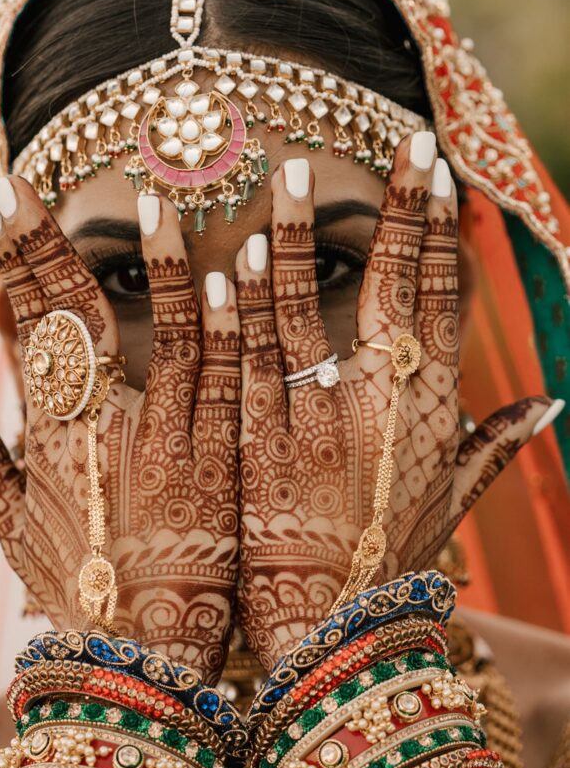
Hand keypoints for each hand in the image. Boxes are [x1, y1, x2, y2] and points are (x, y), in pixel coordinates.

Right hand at [0, 178, 239, 682]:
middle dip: (44, 245)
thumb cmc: (82, 599)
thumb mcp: (17, 539)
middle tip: (25, 186)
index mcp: (52, 437)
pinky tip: (228, 272)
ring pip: (165, 331)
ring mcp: (169, 436)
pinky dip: (226, 322)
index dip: (10, 262)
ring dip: (157, 262)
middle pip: (76, 316)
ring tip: (150, 202)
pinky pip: (227, 373)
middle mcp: (104, 425)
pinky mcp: (225, 453)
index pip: (29, 330)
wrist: (149, 662)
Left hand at [235, 135, 553, 670]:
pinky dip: (238, 307)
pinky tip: (230, 260)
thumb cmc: (393, 561)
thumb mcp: (455, 499)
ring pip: (305, 306)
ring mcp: (314, 413)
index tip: (437, 173)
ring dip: (300, 236)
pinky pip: (245, 356)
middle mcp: (380, 399)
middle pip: (391, 284)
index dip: (441, 231)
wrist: (331, 628)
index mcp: (429, 405)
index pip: (443, 297)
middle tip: (396, 140)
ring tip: (291, 173)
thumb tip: (553, 405)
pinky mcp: (256, 434)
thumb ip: (497, 444)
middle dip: (398, 207)